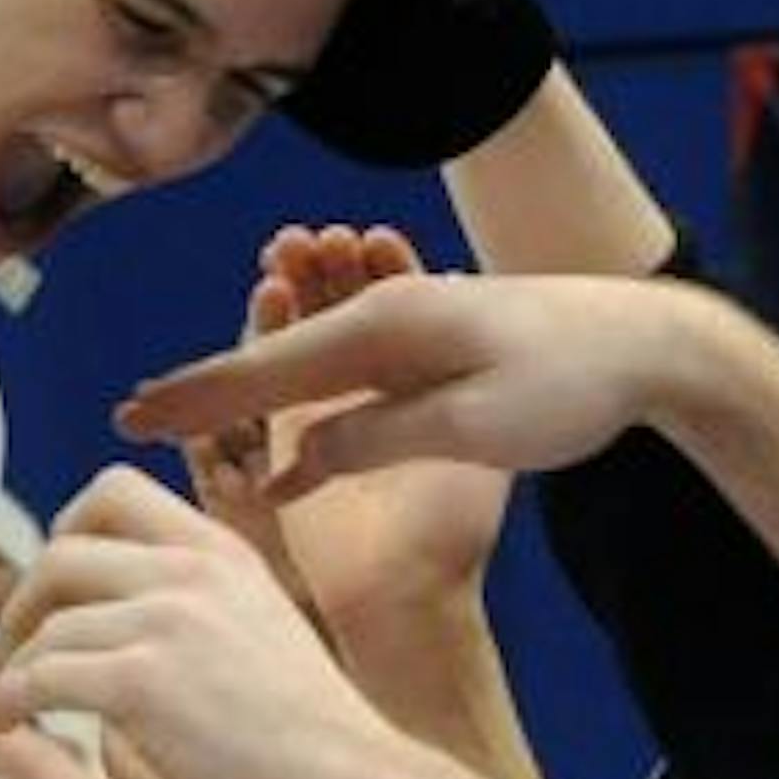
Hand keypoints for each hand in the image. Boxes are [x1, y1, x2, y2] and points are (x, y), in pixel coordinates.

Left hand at [0, 467, 410, 778]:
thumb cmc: (307, 731)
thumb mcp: (260, 624)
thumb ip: (198, 599)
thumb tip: (127, 602)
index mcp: (219, 551)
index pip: (112, 490)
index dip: (63, 530)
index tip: (55, 586)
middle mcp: (192, 572)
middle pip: (62, 551)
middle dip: (23, 601)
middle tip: (17, 648)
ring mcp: (167, 622)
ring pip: (46, 623)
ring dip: (14, 664)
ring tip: (11, 702)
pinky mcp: (141, 683)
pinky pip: (40, 676)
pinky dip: (10, 700)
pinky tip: (11, 723)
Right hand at [113, 274, 702, 487]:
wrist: (648, 347)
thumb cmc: (568, 387)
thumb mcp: (471, 428)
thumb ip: (376, 440)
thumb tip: (297, 458)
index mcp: (383, 330)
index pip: (266, 372)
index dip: (196, 400)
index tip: (134, 420)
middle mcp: (381, 320)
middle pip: (269, 360)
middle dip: (199, 387)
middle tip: (130, 413)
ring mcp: (402, 331)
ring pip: (299, 360)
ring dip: (242, 383)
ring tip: (178, 405)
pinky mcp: (425, 352)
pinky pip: (339, 370)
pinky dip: (297, 390)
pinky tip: (278, 423)